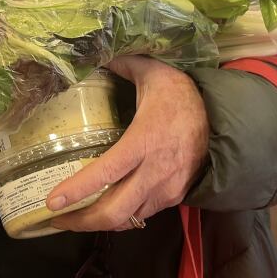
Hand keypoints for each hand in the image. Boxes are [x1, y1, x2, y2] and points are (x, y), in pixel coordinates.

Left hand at [47, 56, 208, 230]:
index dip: (78, 190)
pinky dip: (122, 217)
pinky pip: (142, 215)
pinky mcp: (174, 197)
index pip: (107, 172)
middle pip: (114, 212)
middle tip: (56, 220)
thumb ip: (122, 64)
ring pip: (128, 219)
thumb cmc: (181, 97)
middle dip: (82, 221)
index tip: (52, 202)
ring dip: (100, 223)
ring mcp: (166, 189)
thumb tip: (93, 54)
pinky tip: (106, 208)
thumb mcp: (152, 74)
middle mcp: (155, 172)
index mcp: (144, 141)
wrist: (223, 120)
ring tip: (75, 218)